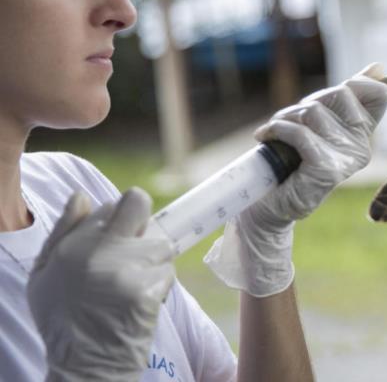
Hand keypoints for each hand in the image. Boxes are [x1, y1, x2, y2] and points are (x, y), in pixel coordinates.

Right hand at [28, 188, 174, 381]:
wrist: (85, 364)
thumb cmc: (64, 319)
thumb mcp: (45, 274)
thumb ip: (64, 230)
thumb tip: (82, 195)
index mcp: (73, 244)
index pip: (114, 204)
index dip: (121, 219)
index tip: (118, 239)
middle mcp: (100, 251)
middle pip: (140, 207)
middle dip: (144, 225)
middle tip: (135, 253)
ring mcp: (126, 269)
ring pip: (161, 243)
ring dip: (154, 260)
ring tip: (133, 285)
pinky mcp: (148, 289)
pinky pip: (167, 271)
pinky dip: (160, 284)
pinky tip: (140, 301)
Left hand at [204, 63, 386, 296]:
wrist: (268, 201)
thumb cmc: (292, 157)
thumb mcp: (320, 122)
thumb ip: (348, 97)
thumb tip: (378, 67)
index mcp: (364, 134)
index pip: (379, 94)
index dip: (358, 84)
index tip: (337, 91)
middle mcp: (362, 147)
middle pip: (340, 93)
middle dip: (309, 100)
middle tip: (292, 119)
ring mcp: (346, 159)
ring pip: (314, 112)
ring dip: (286, 117)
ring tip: (277, 133)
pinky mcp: (326, 169)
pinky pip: (300, 133)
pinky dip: (277, 130)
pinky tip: (266, 137)